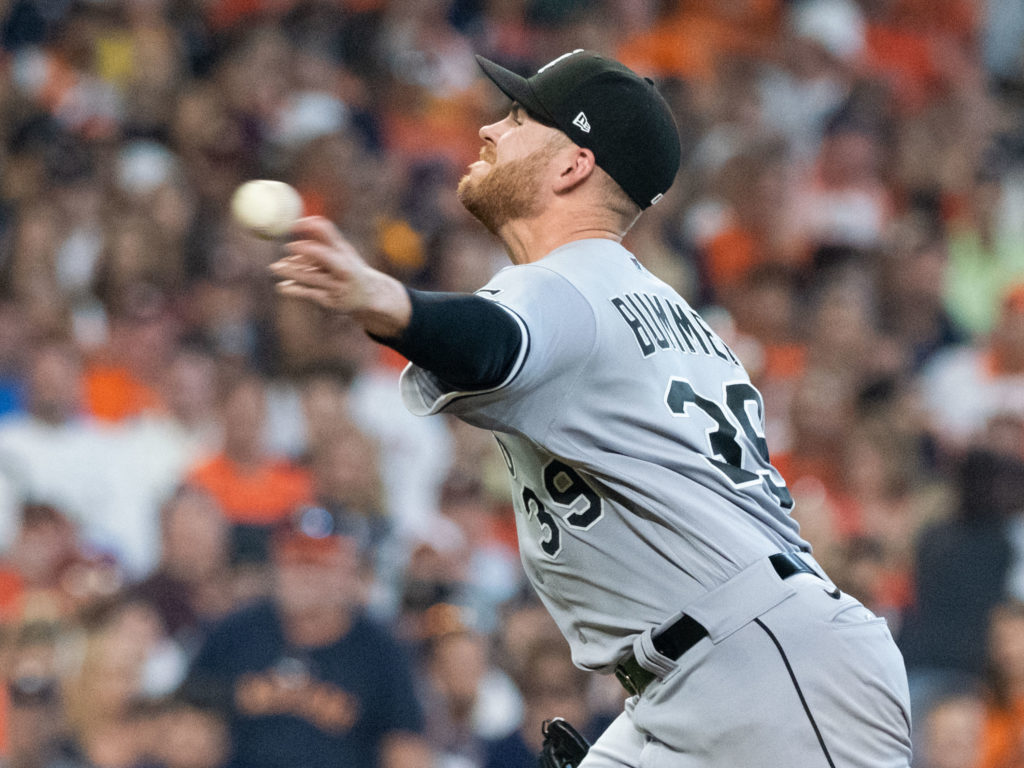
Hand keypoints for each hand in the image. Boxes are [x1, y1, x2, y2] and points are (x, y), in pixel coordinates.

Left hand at [269, 216, 410, 337]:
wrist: (369, 295)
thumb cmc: (349, 267)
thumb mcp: (342, 251)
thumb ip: (323, 237)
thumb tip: (300, 221)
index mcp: (344, 251)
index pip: (329, 234)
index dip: (312, 226)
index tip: (295, 223)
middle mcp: (343, 267)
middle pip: (325, 256)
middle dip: (309, 250)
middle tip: (289, 246)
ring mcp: (337, 286)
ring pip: (312, 277)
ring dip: (293, 271)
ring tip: (275, 267)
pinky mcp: (330, 301)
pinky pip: (309, 294)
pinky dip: (293, 290)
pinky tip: (282, 287)